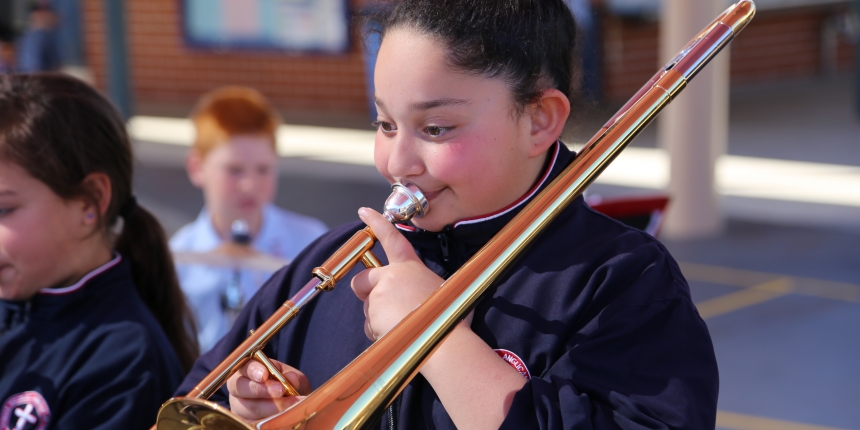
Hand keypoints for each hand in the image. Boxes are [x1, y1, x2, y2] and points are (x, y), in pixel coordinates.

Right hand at [226, 358, 309, 421]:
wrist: (292, 406)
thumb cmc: (287, 387)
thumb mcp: (293, 378)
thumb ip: (292, 376)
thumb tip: (291, 377)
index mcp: (247, 370)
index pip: (244, 366)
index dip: (252, 370)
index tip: (264, 374)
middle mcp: (238, 388)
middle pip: (240, 388)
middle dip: (261, 390)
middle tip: (280, 391)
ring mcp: (239, 407)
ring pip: (249, 408)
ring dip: (271, 407)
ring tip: (291, 404)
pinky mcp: (245, 422)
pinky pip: (254, 423)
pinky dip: (272, 420)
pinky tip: (285, 416)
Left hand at [351, 207, 446, 340]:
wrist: (446, 342)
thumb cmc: (450, 318)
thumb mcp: (444, 290)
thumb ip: (426, 285)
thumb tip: (431, 293)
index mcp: (410, 267)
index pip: (391, 238)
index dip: (376, 223)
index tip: (364, 211)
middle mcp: (392, 276)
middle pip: (364, 279)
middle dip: (368, 292)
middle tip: (387, 307)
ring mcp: (379, 295)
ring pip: (367, 307)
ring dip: (379, 317)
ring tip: (404, 326)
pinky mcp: (372, 314)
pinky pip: (369, 326)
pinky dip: (380, 333)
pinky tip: (399, 336)